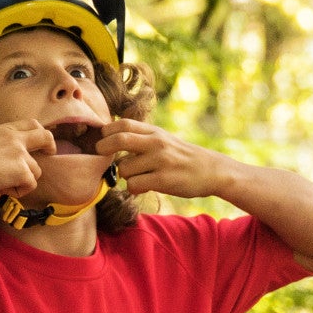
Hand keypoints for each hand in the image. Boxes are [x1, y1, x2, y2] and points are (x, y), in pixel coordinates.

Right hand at [0, 120, 54, 197]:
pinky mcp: (23, 171)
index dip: (38, 132)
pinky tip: (2, 189)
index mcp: (5, 130)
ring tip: (3, 182)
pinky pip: (30, 185)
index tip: (39, 141)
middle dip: (50, 146)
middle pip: (46, 137)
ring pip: (36, 170)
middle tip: (49, 153)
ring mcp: (21, 154)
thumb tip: (3, 155)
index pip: (31, 123)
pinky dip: (18, 191)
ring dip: (23, 179)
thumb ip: (0, 142)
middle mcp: (16, 139)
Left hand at [96, 122, 231, 198]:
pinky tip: (144, 187)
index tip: (103, 140)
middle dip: (103, 148)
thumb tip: (110, 140)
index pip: (123, 124)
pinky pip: (134, 185)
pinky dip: (134, 188)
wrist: (211, 170)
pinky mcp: (164, 180)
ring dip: (125, 176)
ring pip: (124, 169)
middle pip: (119, 140)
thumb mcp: (164, 139)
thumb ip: (141, 138)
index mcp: (154, 132)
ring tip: (138, 177)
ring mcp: (161, 161)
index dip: (107, 131)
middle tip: (100, 154)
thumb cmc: (182, 157)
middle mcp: (157, 143)